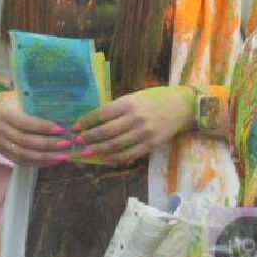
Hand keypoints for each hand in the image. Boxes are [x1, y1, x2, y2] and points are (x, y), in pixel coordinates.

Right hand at [0, 92, 74, 167]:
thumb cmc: (16, 103)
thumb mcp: (24, 97)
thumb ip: (40, 102)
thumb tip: (68, 105)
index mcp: (6, 112)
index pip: (25, 122)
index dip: (43, 127)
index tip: (61, 129)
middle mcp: (1, 129)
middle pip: (25, 141)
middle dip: (48, 144)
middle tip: (67, 144)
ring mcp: (1, 143)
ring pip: (24, 155)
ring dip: (45, 157)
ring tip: (64, 156)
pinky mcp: (5, 154)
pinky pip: (22, 162)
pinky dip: (39, 163)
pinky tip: (54, 161)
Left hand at [71, 86, 194, 165]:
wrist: (182, 106)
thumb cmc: (156, 98)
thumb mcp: (135, 97)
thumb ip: (118, 108)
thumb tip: (95, 121)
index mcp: (129, 103)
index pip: (101, 114)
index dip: (85, 122)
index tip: (74, 127)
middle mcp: (135, 118)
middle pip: (105, 131)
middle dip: (88, 138)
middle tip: (76, 142)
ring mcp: (143, 133)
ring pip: (115, 145)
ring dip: (97, 150)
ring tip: (86, 152)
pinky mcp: (151, 145)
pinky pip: (129, 155)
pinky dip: (114, 159)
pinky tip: (104, 159)